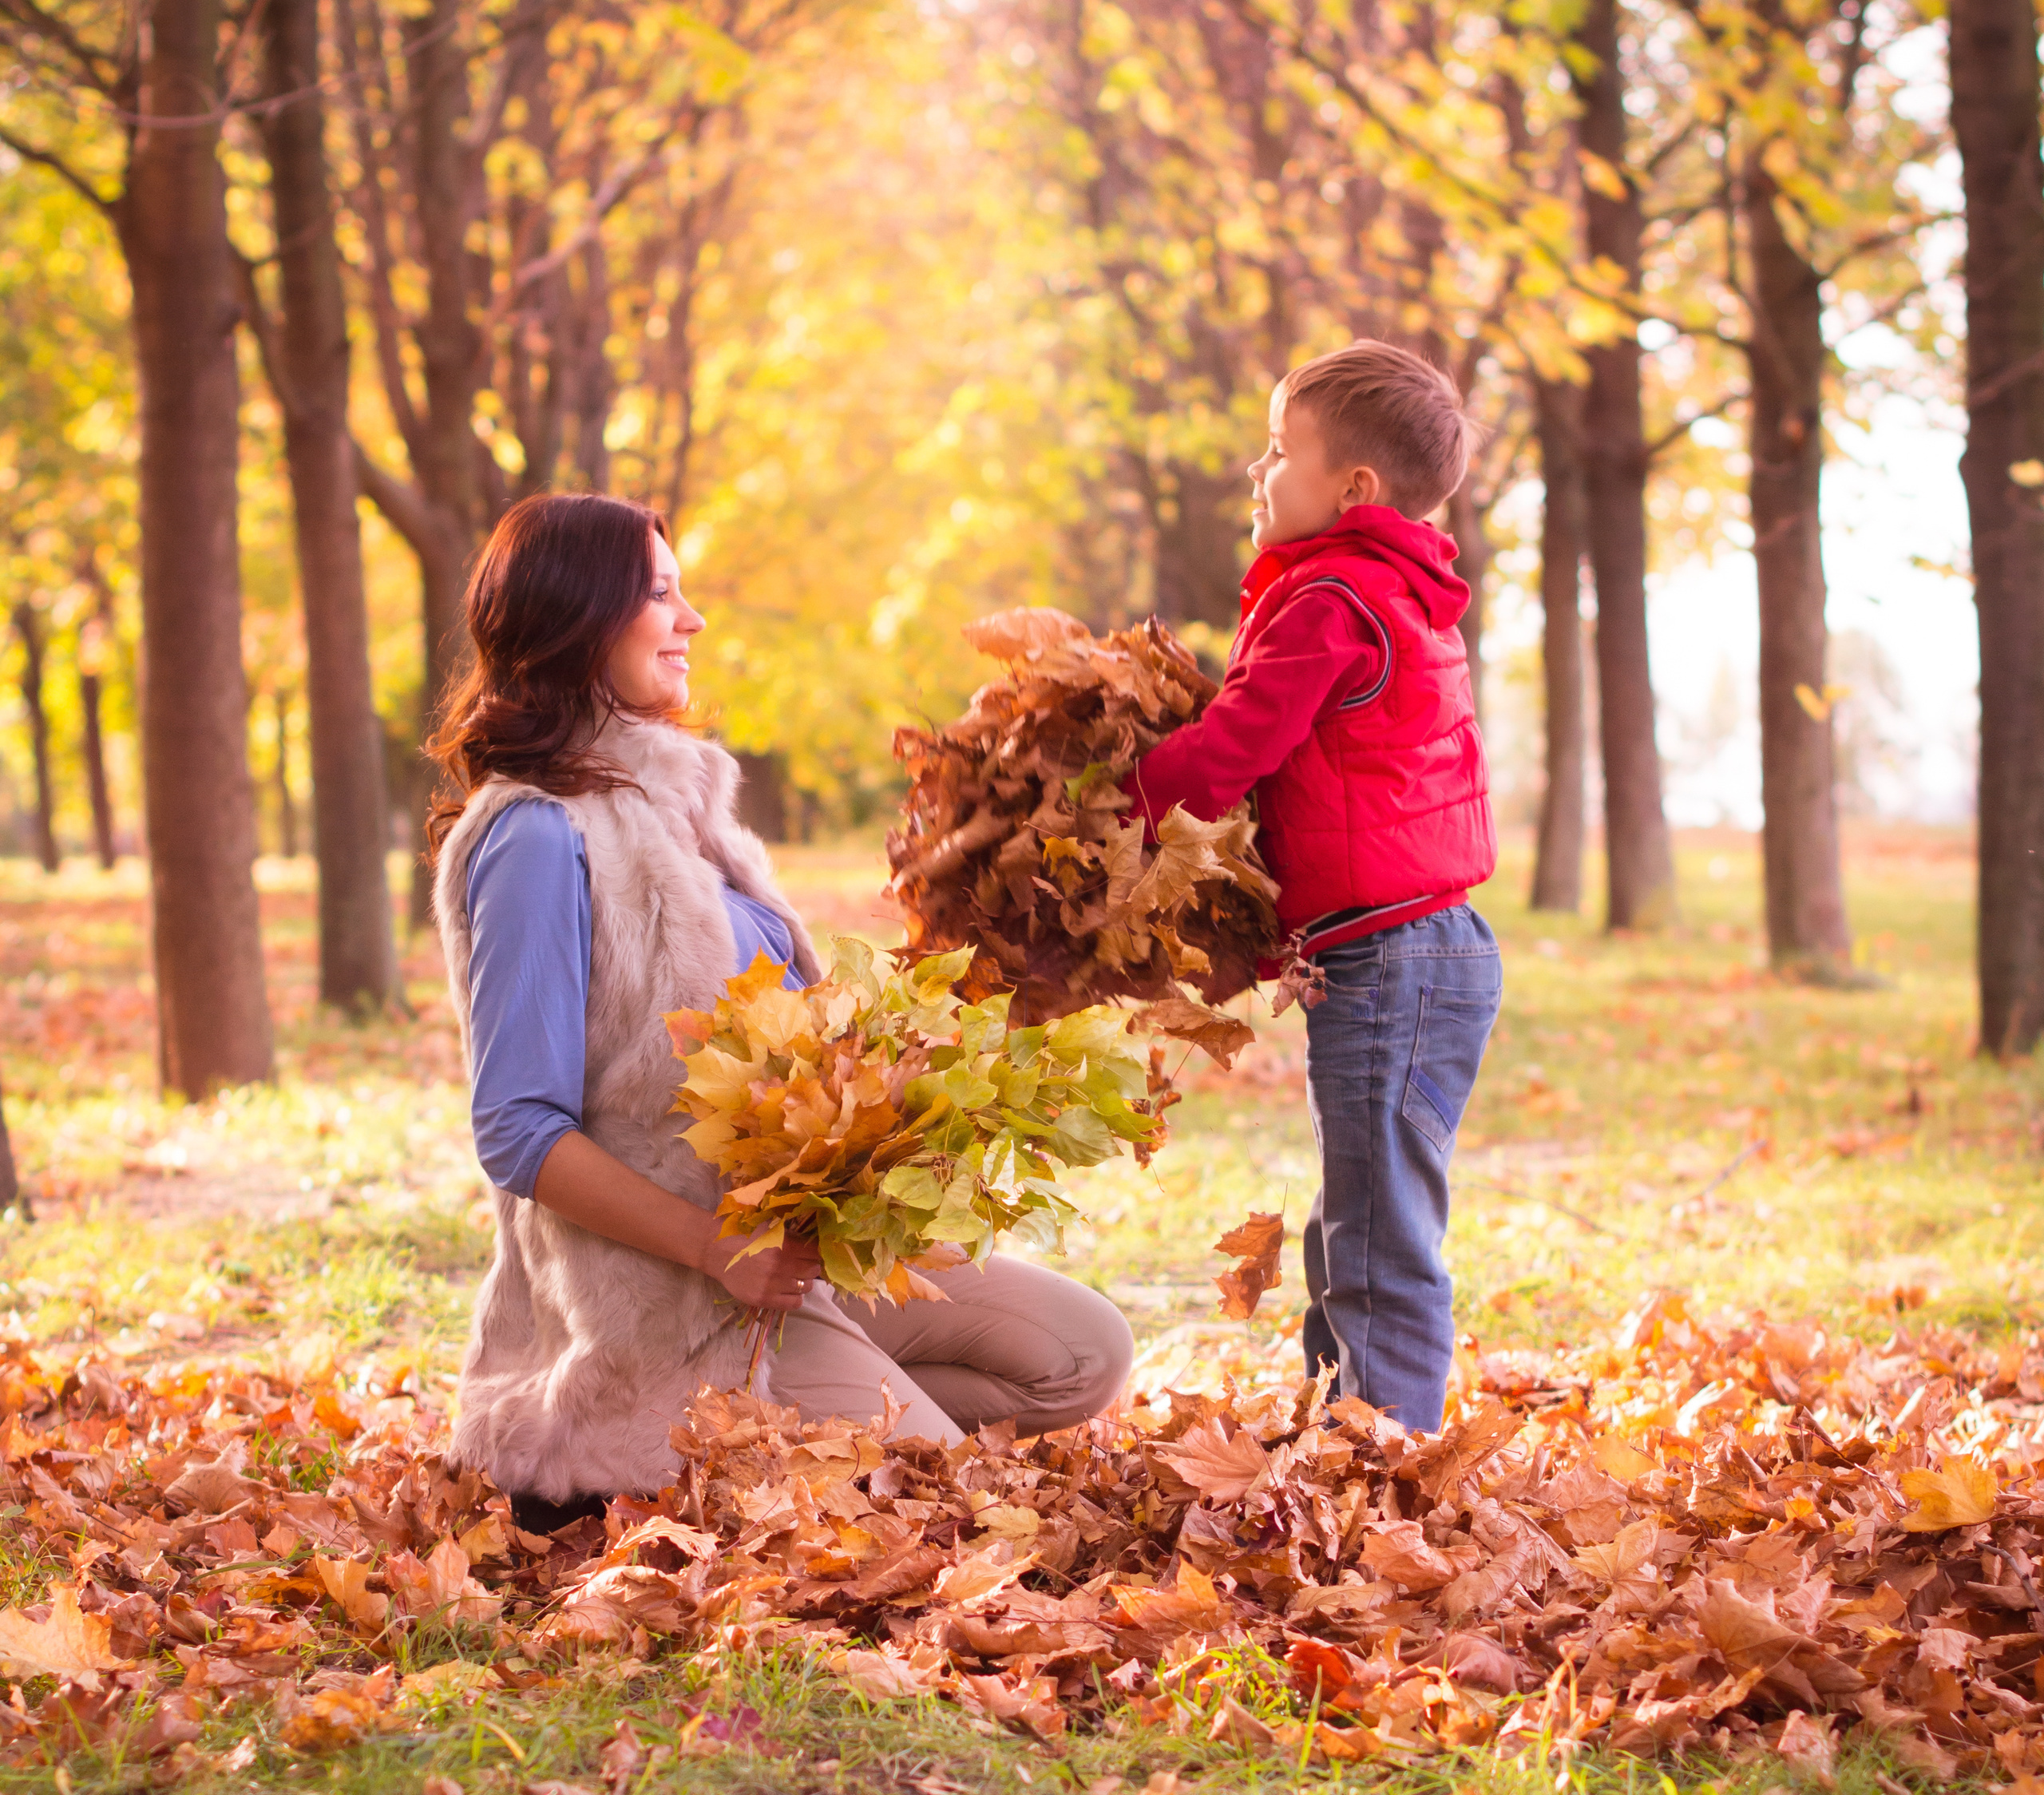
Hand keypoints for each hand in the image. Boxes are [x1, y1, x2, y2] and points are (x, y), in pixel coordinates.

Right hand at [704, 1230, 822, 1311]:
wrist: (717, 1250)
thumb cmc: (745, 1235)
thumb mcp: (772, 1229)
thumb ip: (793, 1237)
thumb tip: (815, 1244)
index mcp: (786, 1246)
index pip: (816, 1253)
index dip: (816, 1253)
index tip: (813, 1253)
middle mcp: (782, 1266)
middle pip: (813, 1271)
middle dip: (810, 1266)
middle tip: (802, 1264)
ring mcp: (774, 1285)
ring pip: (806, 1287)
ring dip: (803, 1282)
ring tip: (793, 1277)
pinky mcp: (764, 1299)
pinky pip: (794, 1303)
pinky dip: (795, 1297)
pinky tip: (787, 1290)